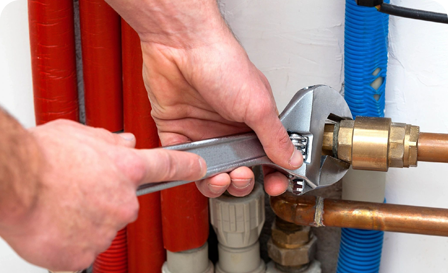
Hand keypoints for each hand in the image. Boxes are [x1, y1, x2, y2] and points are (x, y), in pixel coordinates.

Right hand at [0, 120, 204, 270]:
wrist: (14, 182)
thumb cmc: (42, 157)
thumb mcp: (80, 134)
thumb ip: (110, 141)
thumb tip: (126, 142)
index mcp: (125, 168)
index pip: (168, 165)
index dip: (188, 166)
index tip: (200, 167)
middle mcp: (123, 200)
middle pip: (127, 204)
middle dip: (108, 199)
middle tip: (80, 191)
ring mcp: (107, 228)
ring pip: (104, 226)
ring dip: (88, 219)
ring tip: (62, 205)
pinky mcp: (86, 253)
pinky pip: (85, 248)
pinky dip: (72, 240)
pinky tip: (56, 224)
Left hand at [106, 0, 302, 196]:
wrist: (180, 46)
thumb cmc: (221, 62)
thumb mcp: (257, 104)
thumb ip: (275, 137)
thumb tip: (292, 159)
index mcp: (253, 121)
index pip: (268, 156)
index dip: (272, 174)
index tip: (274, 185)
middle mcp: (229, 128)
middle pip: (239, 169)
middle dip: (242, 182)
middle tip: (241, 177)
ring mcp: (203, 131)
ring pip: (211, 171)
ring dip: (216, 182)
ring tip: (220, 178)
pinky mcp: (177, 132)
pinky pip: (183, 161)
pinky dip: (189, 170)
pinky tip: (196, 168)